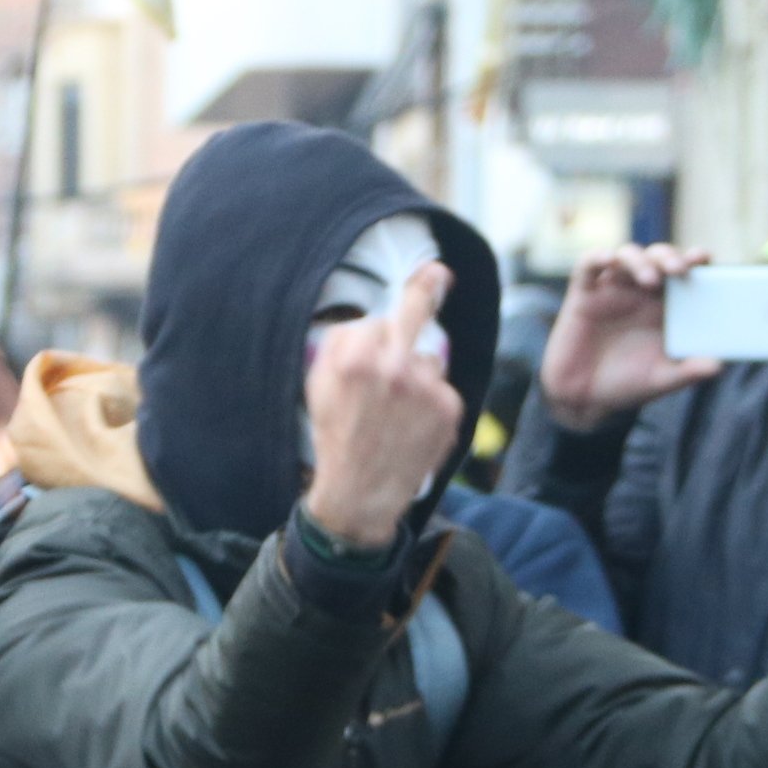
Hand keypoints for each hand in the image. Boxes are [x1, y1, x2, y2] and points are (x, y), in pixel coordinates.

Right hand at [298, 262, 464, 551]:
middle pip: (414, 311)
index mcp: (353, 356)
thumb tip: (371, 321)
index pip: (375, 322)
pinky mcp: (449, 407)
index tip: (379, 337)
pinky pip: (442, 388)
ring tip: (397, 413)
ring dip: (416, 376)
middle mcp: (391, 365)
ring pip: (428, 360)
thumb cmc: (336, 438)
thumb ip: (341, 348)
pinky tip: (413, 426)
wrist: (360, 494)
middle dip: (426, 289)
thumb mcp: (318, 387)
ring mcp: (424, 386)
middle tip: (438, 274)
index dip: (372, 339)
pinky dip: (431, 402)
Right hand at [539, 242, 719, 432]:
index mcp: (665, 306)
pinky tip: (608, 260)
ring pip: (627, 255)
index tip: (704, 259)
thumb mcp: (662, 379)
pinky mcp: (583, 294)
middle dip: (670, 257)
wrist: (585, 400)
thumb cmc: (628, 384)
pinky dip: (597, 257)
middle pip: (658, 257)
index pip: (685, 272)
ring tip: (650, 280)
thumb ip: (689, 371)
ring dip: (640, 261)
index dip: (695, 260)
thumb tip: (718, 366)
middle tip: (680, 270)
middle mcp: (640, 292)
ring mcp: (611, 290)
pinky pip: (588, 266)